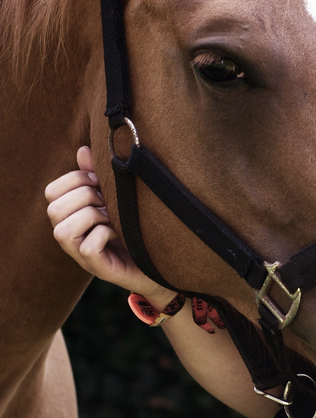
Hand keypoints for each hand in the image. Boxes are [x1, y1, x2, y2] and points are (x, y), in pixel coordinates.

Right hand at [45, 146, 171, 304]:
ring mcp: (80, 254)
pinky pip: (88, 247)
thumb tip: (83, 150)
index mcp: (69, 215)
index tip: (101, 183)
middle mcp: (69, 236)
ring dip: (92, 216)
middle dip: (85, 197)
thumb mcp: (115, 196)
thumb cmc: (134, 225)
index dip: (76, 179)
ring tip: (111, 218)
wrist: (161, 258)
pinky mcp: (97, 268)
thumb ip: (97, 174)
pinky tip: (117, 235)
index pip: (51, 191)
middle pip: (54, 209)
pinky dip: (104, 235)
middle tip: (107, 202)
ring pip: (62, 231)